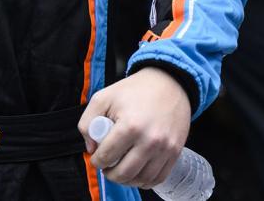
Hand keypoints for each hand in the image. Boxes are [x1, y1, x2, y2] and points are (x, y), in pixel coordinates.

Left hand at [78, 66, 190, 187]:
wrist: (168, 83)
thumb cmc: (134, 90)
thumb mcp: (103, 97)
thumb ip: (87, 121)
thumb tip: (91, 147)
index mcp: (130, 126)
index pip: (107, 156)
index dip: (97, 161)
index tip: (96, 159)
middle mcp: (149, 140)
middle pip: (124, 173)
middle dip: (110, 174)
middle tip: (106, 168)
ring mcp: (165, 149)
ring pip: (141, 179)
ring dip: (127, 180)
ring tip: (120, 171)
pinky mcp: (175, 152)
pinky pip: (158, 178)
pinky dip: (145, 181)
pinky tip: (136, 174)